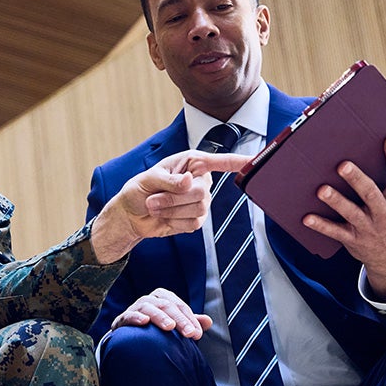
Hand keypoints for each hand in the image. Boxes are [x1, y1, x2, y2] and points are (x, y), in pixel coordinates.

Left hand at [91, 149, 249, 263]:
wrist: (131, 214)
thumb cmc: (138, 189)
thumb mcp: (149, 178)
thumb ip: (170, 180)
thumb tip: (189, 181)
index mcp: (192, 162)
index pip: (220, 162)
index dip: (238, 162)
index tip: (254, 162)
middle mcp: (200, 180)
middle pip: (202, 192)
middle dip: (174, 199)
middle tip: (153, 200)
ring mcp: (200, 201)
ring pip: (198, 209)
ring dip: (170, 210)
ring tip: (155, 206)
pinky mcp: (196, 219)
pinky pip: (193, 223)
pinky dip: (174, 221)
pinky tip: (164, 216)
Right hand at [111, 288, 211, 339]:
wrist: (129, 340)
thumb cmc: (155, 330)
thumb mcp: (175, 325)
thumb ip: (190, 322)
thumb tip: (208, 321)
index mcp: (162, 298)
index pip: (179, 305)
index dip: (189, 319)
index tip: (197, 334)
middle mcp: (149, 300)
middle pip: (166, 305)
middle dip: (180, 319)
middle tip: (190, 334)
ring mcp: (135, 308)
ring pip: (149, 307)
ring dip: (160, 316)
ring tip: (170, 327)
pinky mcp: (122, 320)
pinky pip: (128, 315)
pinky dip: (136, 317)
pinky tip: (144, 322)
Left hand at [302, 135, 385, 298]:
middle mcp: (385, 214)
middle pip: (370, 193)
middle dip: (357, 179)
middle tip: (342, 164)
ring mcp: (368, 228)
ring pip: (351, 213)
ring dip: (336, 201)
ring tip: (321, 189)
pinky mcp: (353, 240)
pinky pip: (334, 232)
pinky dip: (320, 225)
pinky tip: (305, 217)